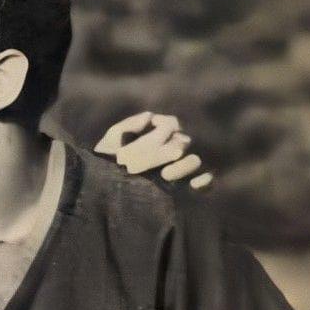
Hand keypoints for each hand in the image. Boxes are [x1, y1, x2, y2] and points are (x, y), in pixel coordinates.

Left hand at [95, 111, 210, 189]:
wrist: (103, 194)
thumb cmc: (106, 165)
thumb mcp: (109, 144)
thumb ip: (125, 127)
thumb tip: (150, 116)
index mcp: (159, 135)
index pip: (171, 125)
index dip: (157, 133)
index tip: (131, 149)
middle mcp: (173, 149)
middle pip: (181, 143)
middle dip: (158, 155)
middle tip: (134, 168)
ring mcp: (181, 168)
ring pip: (194, 160)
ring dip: (182, 167)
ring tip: (164, 175)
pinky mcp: (188, 187)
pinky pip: (207, 180)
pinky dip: (204, 181)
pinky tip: (193, 185)